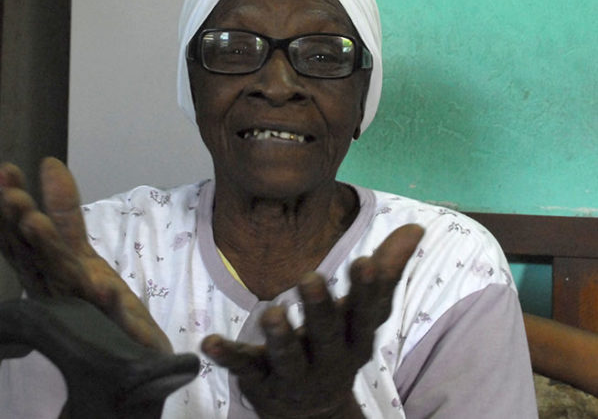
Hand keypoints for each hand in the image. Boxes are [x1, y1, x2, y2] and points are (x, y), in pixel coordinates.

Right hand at [0, 157, 171, 352]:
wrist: (127, 348)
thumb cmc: (93, 297)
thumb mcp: (76, 248)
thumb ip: (63, 209)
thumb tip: (48, 161)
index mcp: (46, 269)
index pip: (21, 238)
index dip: (9, 208)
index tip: (4, 171)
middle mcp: (57, 288)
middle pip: (36, 256)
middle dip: (21, 226)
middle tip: (12, 198)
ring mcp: (84, 308)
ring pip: (63, 278)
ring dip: (49, 251)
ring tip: (36, 223)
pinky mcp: (115, 325)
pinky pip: (111, 314)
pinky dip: (107, 302)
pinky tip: (104, 286)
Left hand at [201, 224, 423, 418]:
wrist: (312, 410)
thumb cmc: (339, 343)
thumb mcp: (363, 312)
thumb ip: (386, 269)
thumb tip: (416, 226)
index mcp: (355, 338)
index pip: (366, 315)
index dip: (367, 291)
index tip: (365, 262)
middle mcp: (328, 359)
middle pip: (326, 335)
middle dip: (320, 310)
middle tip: (310, 278)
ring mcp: (294, 374)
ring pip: (287, 357)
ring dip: (280, 337)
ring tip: (271, 313)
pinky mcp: (261, 381)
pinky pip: (244, 368)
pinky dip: (228, 356)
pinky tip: (210, 342)